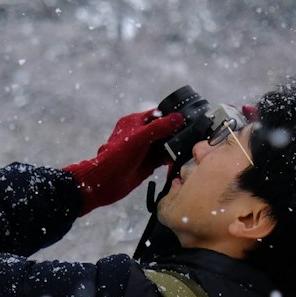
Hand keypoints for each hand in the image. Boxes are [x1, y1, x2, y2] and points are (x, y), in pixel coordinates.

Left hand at [64, 108, 185, 213]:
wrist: (105, 182)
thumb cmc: (117, 156)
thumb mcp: (140, 137)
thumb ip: (160, 127)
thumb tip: (179, 118)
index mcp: (134, 122)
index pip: (158, 114)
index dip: (171, 117)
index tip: (187, 120)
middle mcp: (140, 134)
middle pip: (164, 130)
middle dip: (175, 133)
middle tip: (190, 135)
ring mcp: (144, 149)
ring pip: (165, 144)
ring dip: (174, 147)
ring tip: (185, 148)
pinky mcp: (148, 164)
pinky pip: (163, 158)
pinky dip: (171, 159)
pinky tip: (178, 160)